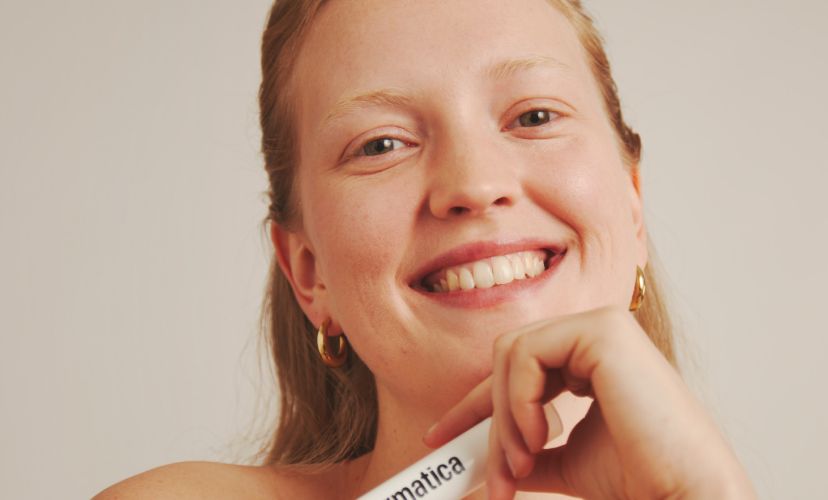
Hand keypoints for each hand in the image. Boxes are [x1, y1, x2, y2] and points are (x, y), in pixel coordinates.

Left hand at [423, 306, 754, 498]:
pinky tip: (540, 438)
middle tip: (495, 474)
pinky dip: (518, 401)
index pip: (519, 369)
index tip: (441, 436)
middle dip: (488, 418)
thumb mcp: (565, 461)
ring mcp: (601, 325)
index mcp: (592, 358)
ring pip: (511, 355)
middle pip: (509, 357)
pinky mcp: (601, 330)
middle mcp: (597, 333)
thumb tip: (488, 464)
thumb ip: (528, 451)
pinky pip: (524, 354)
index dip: (474, 404)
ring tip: (521, 463)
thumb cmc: (641, 478)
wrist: (684, 494)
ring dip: (505, 417)